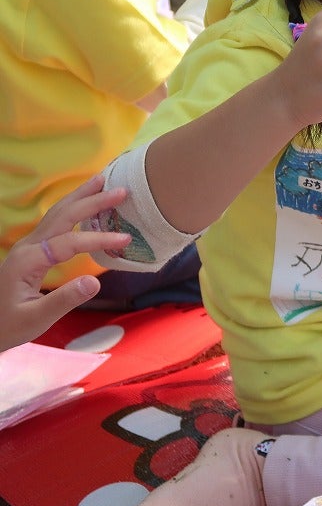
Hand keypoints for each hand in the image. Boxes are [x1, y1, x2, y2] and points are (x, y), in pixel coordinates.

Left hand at [0, 176, 131, 351]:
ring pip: (57, 213)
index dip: (99, 239)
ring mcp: (29, 246)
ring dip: (81, 196)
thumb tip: (95, 282)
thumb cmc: (9, 325)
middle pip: (62, 216)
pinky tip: (86, 204)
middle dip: (92, 201)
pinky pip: (56, 221)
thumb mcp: (36, 319)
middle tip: (121, 190)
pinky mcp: (33, 249)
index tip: (126, 240)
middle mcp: (28, 247)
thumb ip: (64, 300)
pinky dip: (74, 207)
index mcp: (28, 261)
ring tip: (103, 180)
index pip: (70, 243)